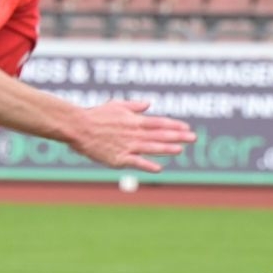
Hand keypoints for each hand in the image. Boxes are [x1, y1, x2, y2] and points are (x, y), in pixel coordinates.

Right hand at [70, 100, 195, 173]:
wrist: (78, 127)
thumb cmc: (96, 115)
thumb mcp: (116, 105)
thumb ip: (134, 106)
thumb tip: (149, 104)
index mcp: (134, 121)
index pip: (159, 122)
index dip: (174, 125)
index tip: (187, 127)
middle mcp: (134, 133)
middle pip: (159, 134)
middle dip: (178, 136)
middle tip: (194, 138)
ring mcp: (127, 146)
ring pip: (151, 147)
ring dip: (167, 148)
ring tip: (180, 149)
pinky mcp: (118, 158)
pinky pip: (136, 162)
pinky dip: (147, 165)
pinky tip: (159, 168)